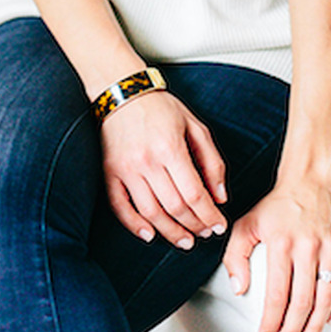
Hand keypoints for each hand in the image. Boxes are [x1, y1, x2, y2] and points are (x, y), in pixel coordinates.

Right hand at [100, 90, 227, 248]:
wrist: (123, 91)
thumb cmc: (161, 107)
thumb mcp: (195, 125)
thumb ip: (211, 160)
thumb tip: (220, 196)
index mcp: (171, 147)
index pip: (194, 194)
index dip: (210, 215)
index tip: (219, 225)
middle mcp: (147, 161)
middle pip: (175, 207)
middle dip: (194, 225)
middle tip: (205, 234)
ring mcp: (126, 169)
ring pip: (151, 213)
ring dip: (170, 232)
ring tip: (185, 240)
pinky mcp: (110, 173)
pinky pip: (120, 208)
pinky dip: (134, 226)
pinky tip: (150, 235)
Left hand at [223, 178, 330, 331]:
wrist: (311, 176)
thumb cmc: (281, 201)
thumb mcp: (248, 223)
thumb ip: (236, 256)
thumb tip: (238, 287)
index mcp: (282, 242)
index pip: (276, 294)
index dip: (271, 320)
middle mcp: (308, 245)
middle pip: (302, 302)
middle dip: (293, 331)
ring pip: (327, 297)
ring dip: (316, 324)